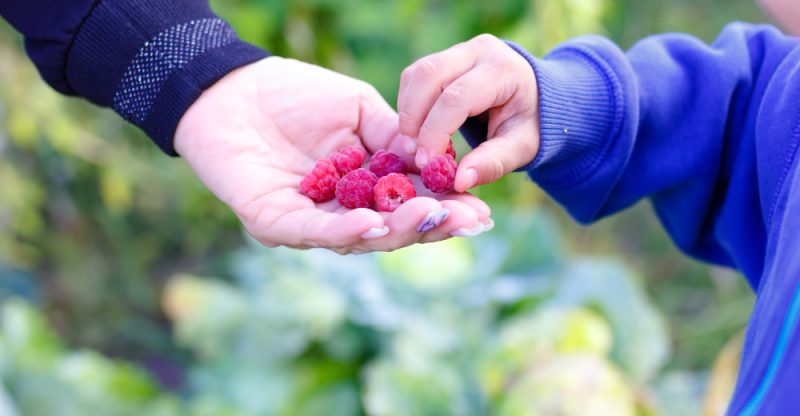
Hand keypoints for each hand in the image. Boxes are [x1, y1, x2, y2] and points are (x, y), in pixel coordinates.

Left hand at [175, 57, 491, 253]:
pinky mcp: (274, 223)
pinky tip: (375, 222)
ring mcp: (308, 222)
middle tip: (466, 220)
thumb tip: (436, 161)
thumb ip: (396, 136)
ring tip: (429, 216)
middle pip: (391, 232)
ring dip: (397, 230)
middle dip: (430, 226)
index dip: (445, 210)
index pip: (410, 205)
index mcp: (364, 188)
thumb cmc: (295, 95)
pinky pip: (314, 232)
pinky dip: (346, 230)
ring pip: (358, 239)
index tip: (480, 210)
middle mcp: (341, 212)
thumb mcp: (360, 110)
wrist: (233, 86)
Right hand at [398, 34, 539, 191]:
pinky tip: (418, 128)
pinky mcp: (445, 56)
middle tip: (414, 154)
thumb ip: (492, 164)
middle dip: (414, 119)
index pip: (456, 98)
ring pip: (417, 74)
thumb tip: (458, 182)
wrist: (535, 98)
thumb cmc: (528, 125)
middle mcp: (480, 51)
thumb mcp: (521, 148)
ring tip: (414, 144)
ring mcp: (460, 50)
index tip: (427, 163)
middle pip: (429, 77)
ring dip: (407, 111)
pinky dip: (409, 104)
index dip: (435, 132)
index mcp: (502, 70)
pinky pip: (415, 76)